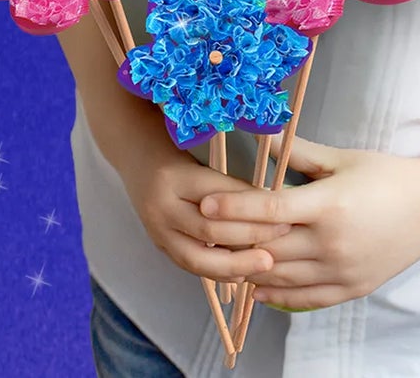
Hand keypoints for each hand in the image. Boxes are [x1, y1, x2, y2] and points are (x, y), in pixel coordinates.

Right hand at [117, 138, 294, 285]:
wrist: (133, 152)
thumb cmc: (173, 145)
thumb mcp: (200, 154)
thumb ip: (229, 181)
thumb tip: (270, 203)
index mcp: (176, 178)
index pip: (222, 196)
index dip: (254, 207)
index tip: (285, 210)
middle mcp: (162, 207)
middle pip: (210, 230)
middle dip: (250, 236)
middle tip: (283, 236)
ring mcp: (156, 230)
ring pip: (197, 258)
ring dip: (235, 264)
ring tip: (266, 263)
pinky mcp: (158, 244)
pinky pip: (189, 265)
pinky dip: (216, 272)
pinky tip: (241, 274)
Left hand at [197, 133, 419, 311]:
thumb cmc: (388, 176)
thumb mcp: (343, 159)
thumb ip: (299, 154)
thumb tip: (262, 138)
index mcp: (329, 206)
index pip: (270, 210)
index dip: (235, 208)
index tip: (206, 203)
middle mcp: (331, 243)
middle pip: (267, 246)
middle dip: (230, 239)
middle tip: (201, 231)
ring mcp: (339, 271)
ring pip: (279, 276)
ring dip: (246, 267)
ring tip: (219, 256)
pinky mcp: (348, 289)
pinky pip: (301, 298)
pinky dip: (274, 294)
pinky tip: (254, 286)